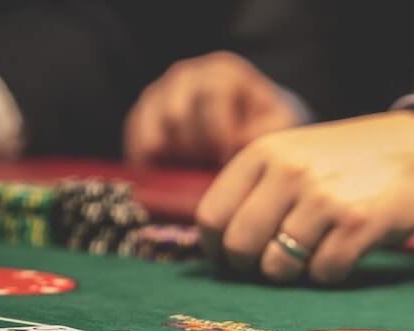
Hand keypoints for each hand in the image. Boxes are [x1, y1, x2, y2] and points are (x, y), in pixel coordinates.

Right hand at [123, 51, 299, 165]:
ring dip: (174, 158)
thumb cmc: (262, 122)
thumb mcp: (276, 122)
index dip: (220, 136)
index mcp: (222, 73)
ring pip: (153, 131)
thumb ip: (267, 130)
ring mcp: (159, 94)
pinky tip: (172, 175)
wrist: (242, 122)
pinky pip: (137, 144)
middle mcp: (186, 76)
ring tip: (195, 169)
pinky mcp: (140, 116)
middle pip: (177, 116)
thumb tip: (239, 144)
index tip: (227, 160)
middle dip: (196, 150)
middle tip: (209, 168)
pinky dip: (153, 165)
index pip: (212, 100)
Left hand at [195, 111, 413, 282]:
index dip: (218, 249)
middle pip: (240, 246)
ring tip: (310, 255)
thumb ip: (253, 190)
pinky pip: (324, 273)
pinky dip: (329, 274)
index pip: (212, 217)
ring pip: (279, 266)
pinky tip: (341, 254)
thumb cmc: (344, 163)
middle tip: (272, 264)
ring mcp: (324, 197)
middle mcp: (289, 172)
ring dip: (292, 273)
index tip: (233, 258)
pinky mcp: (359, 223)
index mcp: (264, 153)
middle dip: (251, 267)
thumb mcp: (291, 156)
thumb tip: (215, 249)